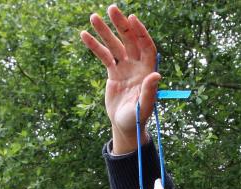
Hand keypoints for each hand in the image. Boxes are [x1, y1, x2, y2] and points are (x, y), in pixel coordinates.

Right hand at [80, 4, 160, 153]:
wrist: (125, 126)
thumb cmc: (137, 118)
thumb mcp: (144, 107)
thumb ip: (149, 91)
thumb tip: (156, 74)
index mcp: (147, 71)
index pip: (146, 46)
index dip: (140, 33)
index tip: (132, 19)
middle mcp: (137, 66)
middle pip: (130, 40)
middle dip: (121, 25)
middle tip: (112, 9)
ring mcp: (125, 67)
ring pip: (114, 45)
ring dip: (105, 31)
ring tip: (93, 17)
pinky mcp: (113, 72)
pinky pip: (104, 56)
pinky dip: (94, 45)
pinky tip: (84, 34)